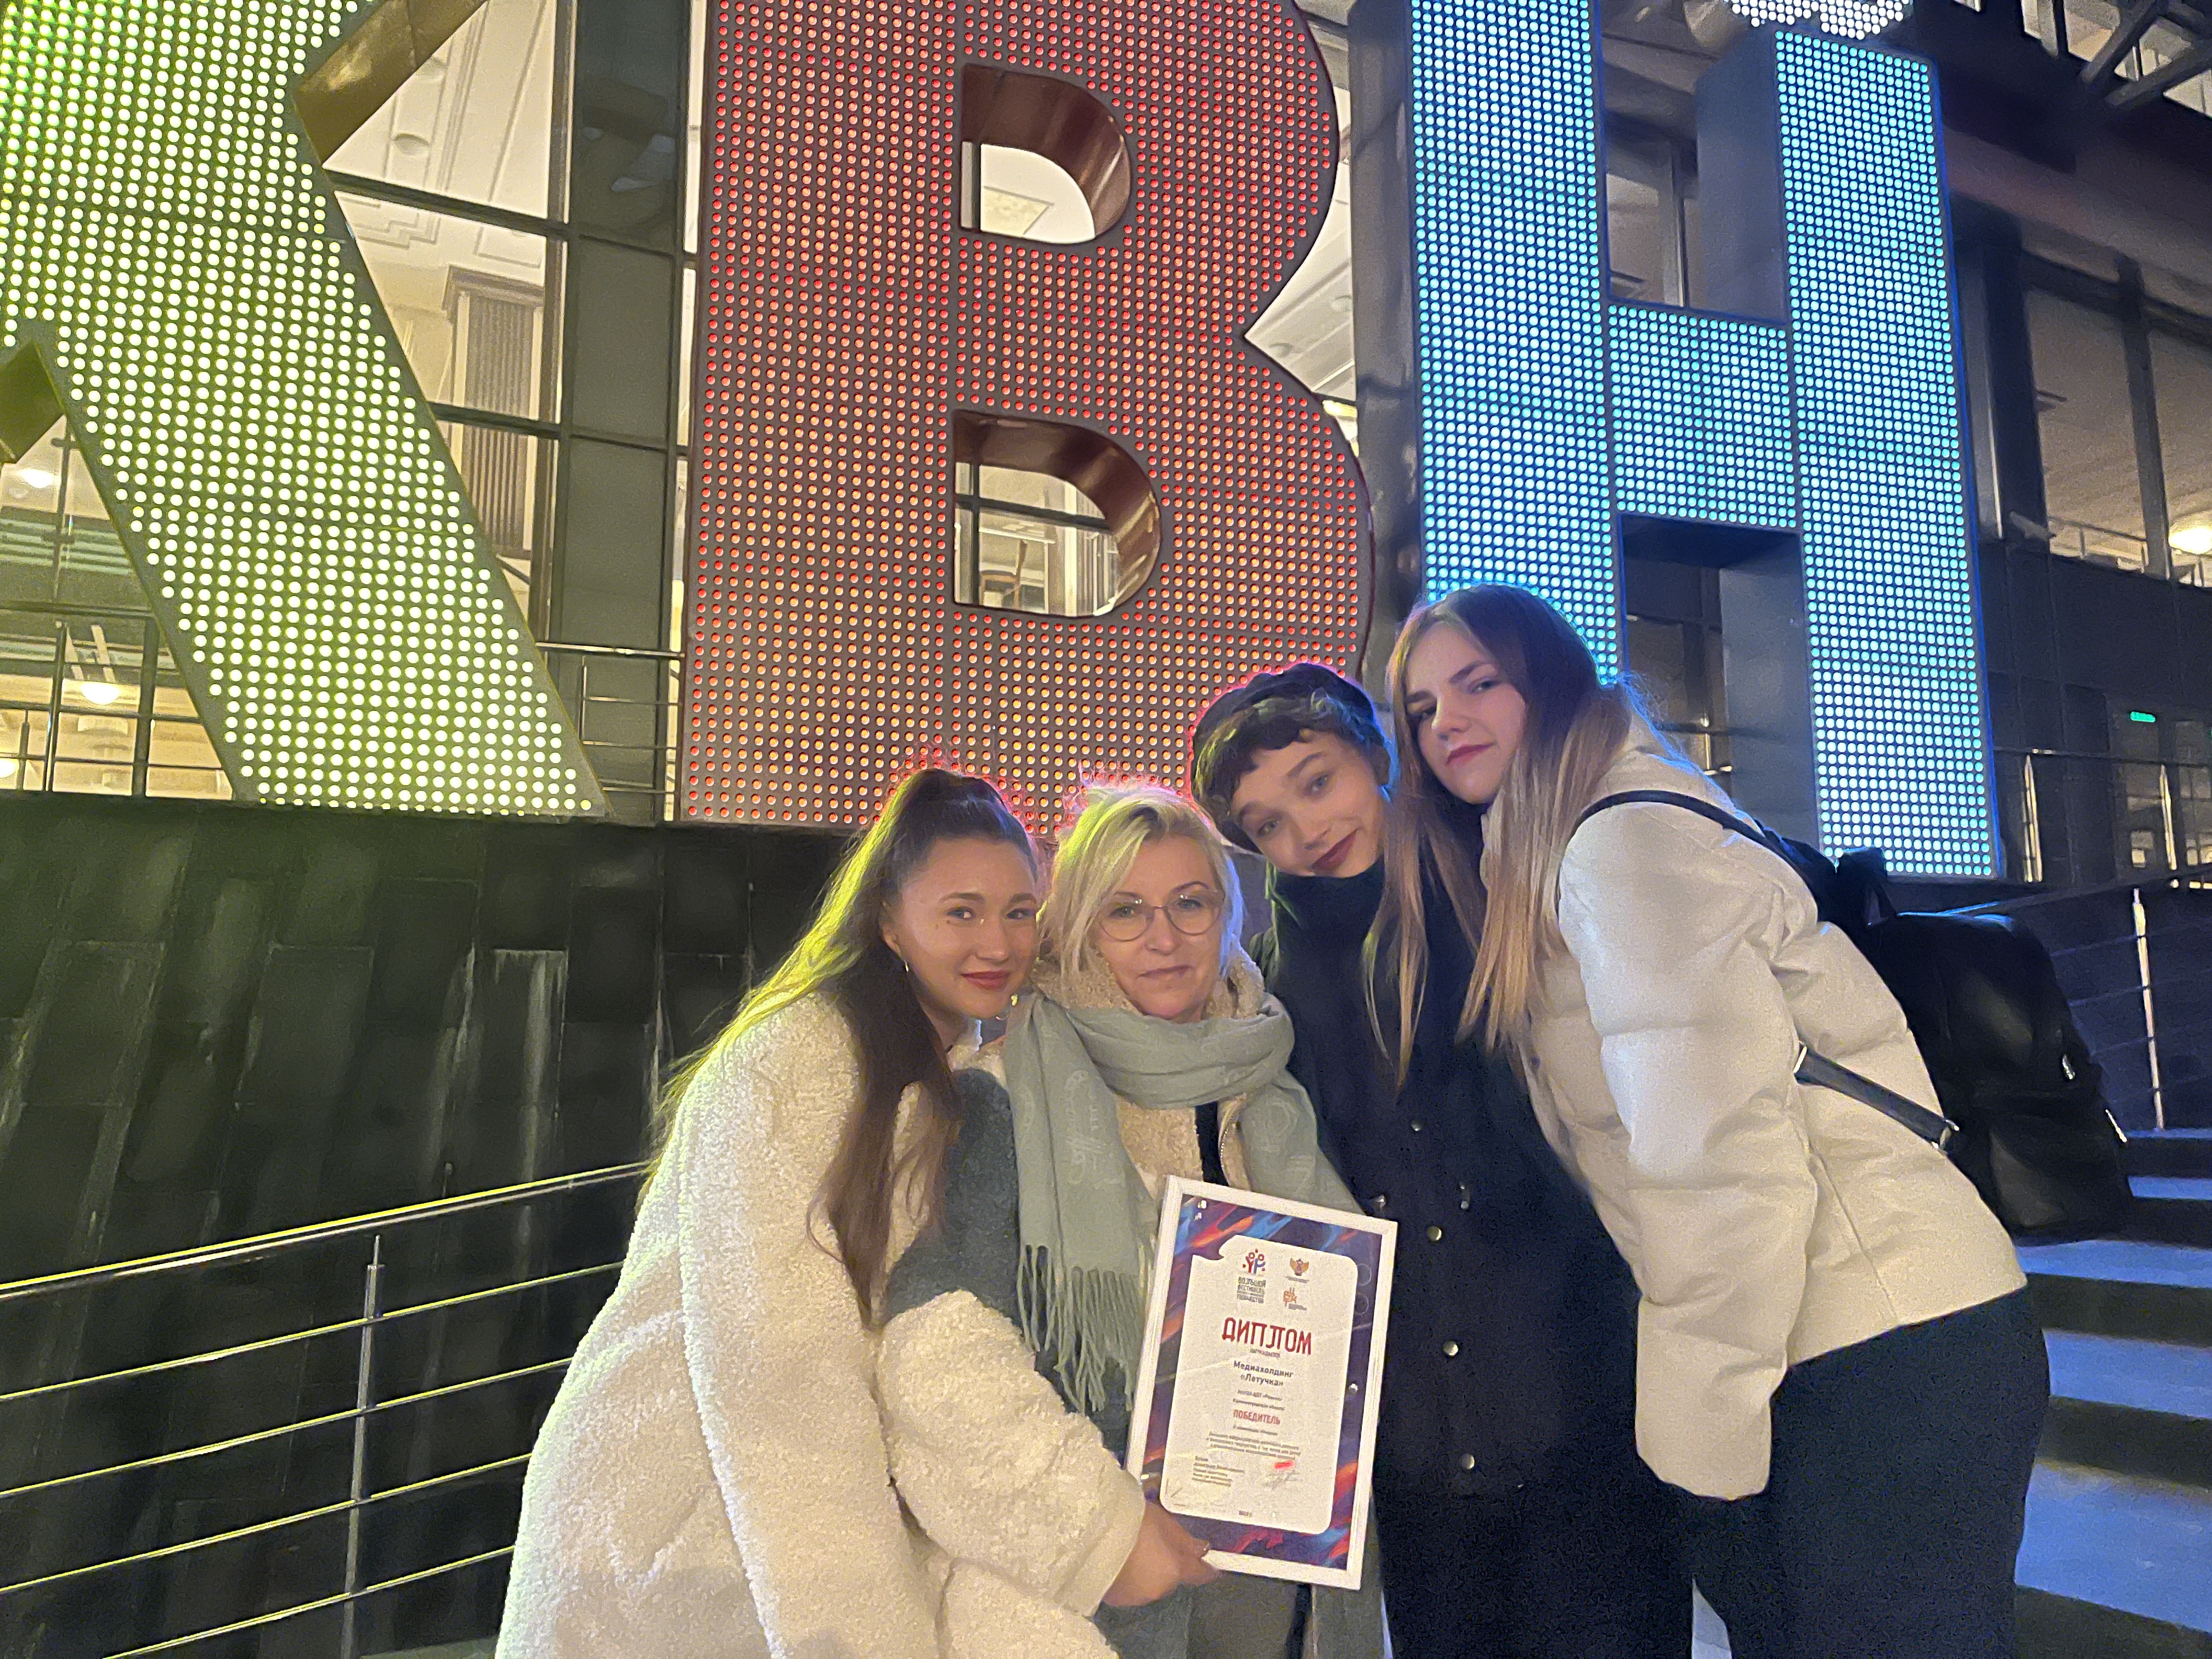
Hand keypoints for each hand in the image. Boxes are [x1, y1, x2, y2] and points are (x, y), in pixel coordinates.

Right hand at [1101, 1502, 1219, 1606]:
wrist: (1090, 1530)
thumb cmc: (1127, 1520)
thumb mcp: (1164, 1521)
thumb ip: (1185, 1540)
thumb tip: (1201, 1549)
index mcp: (1174, 1569)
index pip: (1200, 1574)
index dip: (1206, 1569)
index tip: (1211, 1567)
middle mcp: (1158, 1588)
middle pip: (1171, 1578)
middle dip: (1167, 1565)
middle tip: (1154, 1544)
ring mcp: (1136, 1596)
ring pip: (1149, 1584)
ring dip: (1146, 1572)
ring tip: (1131, 1550)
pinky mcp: (1115, 1599)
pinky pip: (1129, 1588)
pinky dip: (1128, 1578)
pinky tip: (1118, 1561)